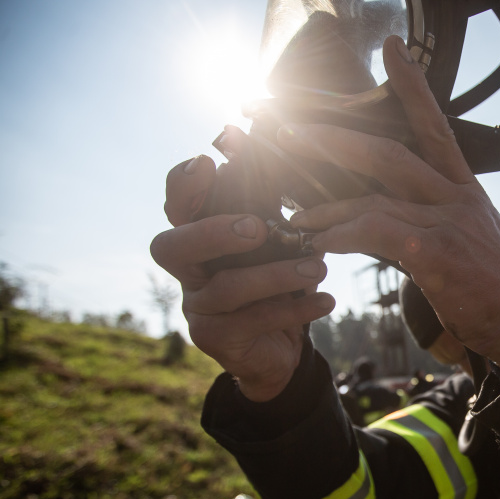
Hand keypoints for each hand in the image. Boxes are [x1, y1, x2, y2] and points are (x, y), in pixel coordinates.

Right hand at [151, 153, 334, 400]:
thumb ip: (268, 206)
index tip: (207, 162)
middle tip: (258, 227)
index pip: (175, 207)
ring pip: (227, 287)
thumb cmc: (276, 282)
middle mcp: (187, 272)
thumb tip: (274, 150)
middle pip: (172, 248)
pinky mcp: (215, 340)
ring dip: (277, 274)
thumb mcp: (275, 242)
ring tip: (318, 268)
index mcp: (197, 239)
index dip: (183, 186)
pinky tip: (326, 301)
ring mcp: (197, 308)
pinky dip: (295, 307)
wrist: (279, 347)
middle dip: (213, 233)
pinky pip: (254, 321)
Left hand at [280, 35, 499, 369]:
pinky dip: (343, 235)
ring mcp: (448, 222)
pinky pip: (377, 234)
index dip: (413, 87)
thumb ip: (428, 216)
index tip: (392, 49)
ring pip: (374, 197)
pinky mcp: (437, 254)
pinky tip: (322, 243)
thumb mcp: (466, 237)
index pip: (436, 127)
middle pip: (390, 153)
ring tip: (296, 219)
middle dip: (334, 141)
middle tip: (289, 133)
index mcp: (464, 188)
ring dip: (326, 207)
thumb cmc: (488, 285)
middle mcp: (457, 197)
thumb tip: (380, 210)